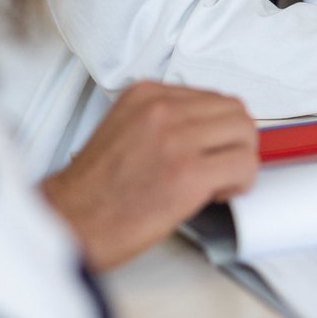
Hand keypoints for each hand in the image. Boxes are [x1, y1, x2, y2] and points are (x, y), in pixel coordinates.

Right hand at [40, 83, 257, 270]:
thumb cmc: (97, 188)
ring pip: (245, 133)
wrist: (71, 221)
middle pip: (235, 111)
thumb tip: (211, 127)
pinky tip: (217, 194)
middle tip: (220, 166)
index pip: (213, 98)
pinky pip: (244, 165)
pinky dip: (242, 181)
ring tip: (217, 181)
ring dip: (240, 160)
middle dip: (236, 141)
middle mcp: (162, 110)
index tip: (208, 149)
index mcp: (147, 95)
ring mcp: (176, 139)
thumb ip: (167, 118)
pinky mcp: (188, 172)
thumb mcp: (127, 127)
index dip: (218, 129)